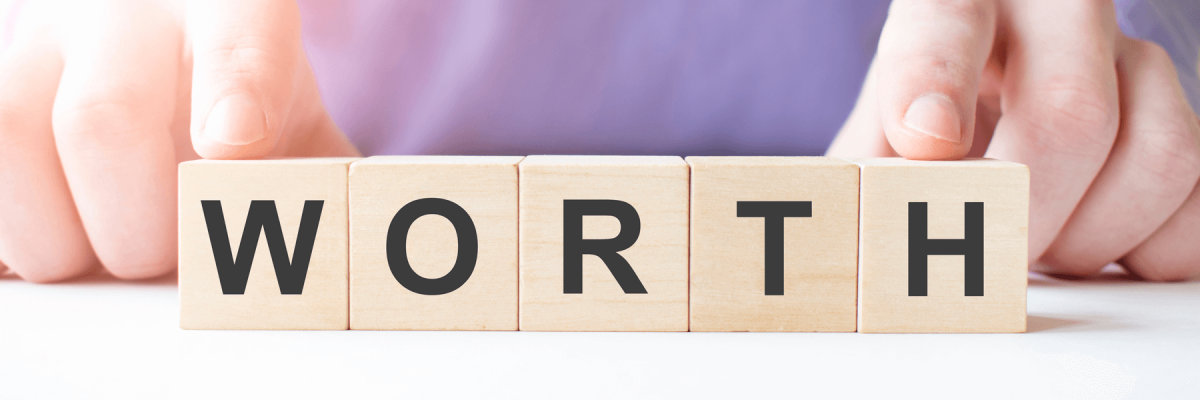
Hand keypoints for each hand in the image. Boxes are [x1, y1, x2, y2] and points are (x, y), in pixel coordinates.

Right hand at [0, 0, 357, 281]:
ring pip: (13, 142)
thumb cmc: (233, 84)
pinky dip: (12, 232)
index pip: (237, 40)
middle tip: (173, 255)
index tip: (234, 143)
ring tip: (111, 245)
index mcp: (229, 8)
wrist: (153, 22)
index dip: (233, 91)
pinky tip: (56, 239)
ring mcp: (37, 43)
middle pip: (106, 119)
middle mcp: (121, 12)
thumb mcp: (292, 114)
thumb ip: (323, 172)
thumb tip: (366, 251)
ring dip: (63, 236)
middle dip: (141, 223)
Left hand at [828, 0, 1199, 280]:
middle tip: (985, 254)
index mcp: (957, 2)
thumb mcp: (873, 144)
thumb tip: (850, 237)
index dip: (935, 79)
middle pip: (1070, 111)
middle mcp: (1057, 18)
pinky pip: (1196, 203)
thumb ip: (865, 180)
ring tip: (1030, 248)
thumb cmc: (917, 131)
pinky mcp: (1178, 120)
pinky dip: (1144, 253)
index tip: (925, 140)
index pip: (946, 19)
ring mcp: (1131, 63)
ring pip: (1157, 157)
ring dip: (1087, 239)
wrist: (972, 114)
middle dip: (1024, 212)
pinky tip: (1086, 247)